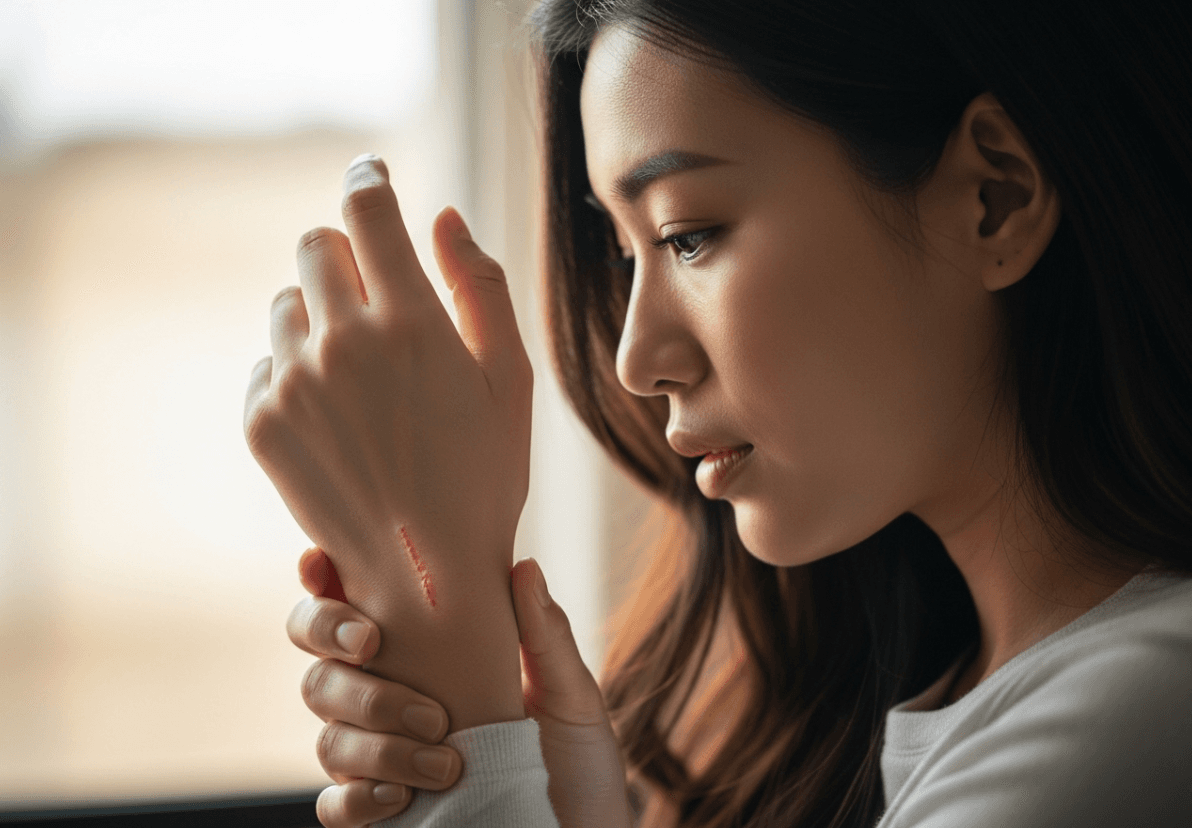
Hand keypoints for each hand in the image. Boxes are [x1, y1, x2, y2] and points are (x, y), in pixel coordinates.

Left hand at [243, 154, 533, 613]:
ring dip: (322, 314)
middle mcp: (342, 342)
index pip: (367, 206)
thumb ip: (480, 285)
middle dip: (349, 255)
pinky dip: (297, 370)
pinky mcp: (263, 422)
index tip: (371, 174)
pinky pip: (268, 361)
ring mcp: (293, 383)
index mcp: (410, 320)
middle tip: (381, 299)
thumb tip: (442, 215)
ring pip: (289, 302)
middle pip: (317, 243)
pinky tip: (340, 416)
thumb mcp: (510, 378)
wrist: (425, 571)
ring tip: (364, 374)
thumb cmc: (484, 473)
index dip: (369, 177)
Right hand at [292, 548, 634, 827]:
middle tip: (376, 646)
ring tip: (447, 756)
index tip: (322, 566)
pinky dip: (361, 796)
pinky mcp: (381, 813)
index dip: (319, 583)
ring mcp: (378, 759)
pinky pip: (336, 803)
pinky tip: (403, 795)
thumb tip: (524, 567)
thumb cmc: (575, 757)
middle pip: (320, 666)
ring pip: (329, 734)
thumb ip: (544, 635)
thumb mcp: (570, 694)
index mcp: (424, 655)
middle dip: (334, 648)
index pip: (349, 609)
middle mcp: (387, 701)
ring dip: (378, 739)